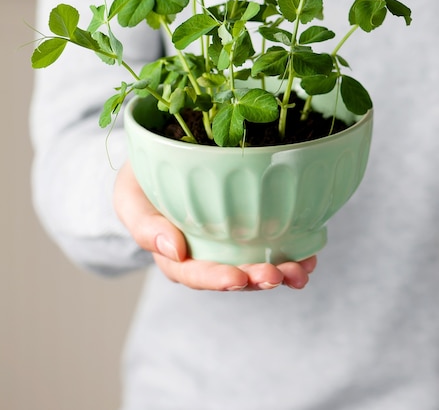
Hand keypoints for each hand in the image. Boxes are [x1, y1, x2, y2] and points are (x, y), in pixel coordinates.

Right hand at [113, 161, 316, 290]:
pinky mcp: (247, 227)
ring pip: (255, 265)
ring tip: (301, 271)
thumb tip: (174, 250)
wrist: (156, 162)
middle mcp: (205, 253)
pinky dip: (293, 251)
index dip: (216, 279)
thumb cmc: (139, 181)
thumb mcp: (129, 198)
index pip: (194, 273)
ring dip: (281, 272)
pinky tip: (310, 253)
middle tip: (278, 274)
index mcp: (174, 254)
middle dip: (256, 279)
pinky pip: (271, 244)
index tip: (237, 277)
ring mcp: (228, 242)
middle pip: (232, 275)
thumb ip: (145, 225)